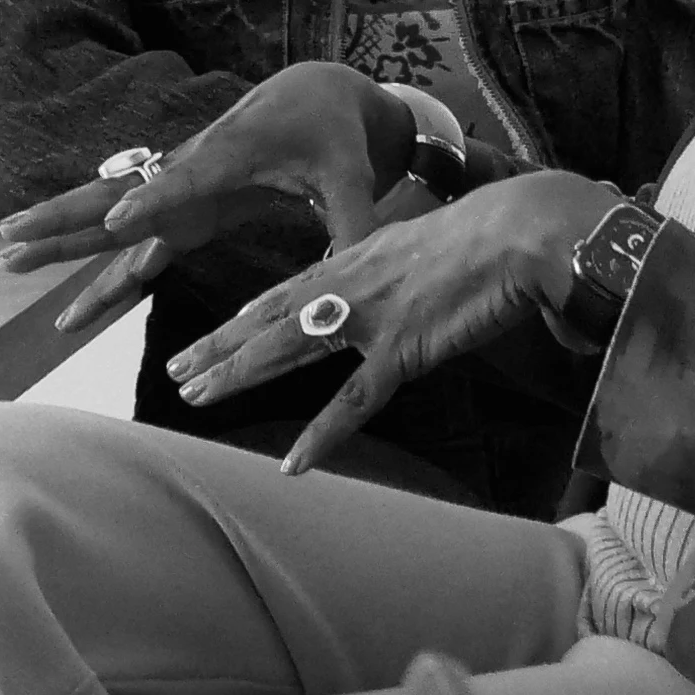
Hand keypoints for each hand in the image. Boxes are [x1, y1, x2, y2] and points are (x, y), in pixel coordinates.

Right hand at [3, 63, 393, 334]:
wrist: (317, 96)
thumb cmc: (335, 135)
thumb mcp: (351, 176)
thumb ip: (352, 222)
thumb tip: (360, 268)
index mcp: (231, 155)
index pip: (183, 181)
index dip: (150, 204)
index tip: (112, 228)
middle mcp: (191, 171)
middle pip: (115, 196)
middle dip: (64, 220)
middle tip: (12, 238)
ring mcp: (179, 193)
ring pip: (108, 219)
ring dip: (60, 239)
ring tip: (10, 259)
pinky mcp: (184, 210)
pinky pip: (134, 246)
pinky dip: (101, 273)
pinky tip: (71, 307)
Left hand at [167, 171, 609, 472]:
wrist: (519, 230)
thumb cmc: (488, 235)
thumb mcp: (425, 245)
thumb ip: (398, 270)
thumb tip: (393, 290)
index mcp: (355, 259)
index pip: (283, 293)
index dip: (243, 318)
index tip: (208, 336)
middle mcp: (349, 284)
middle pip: (268, 319)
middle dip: (219, 346)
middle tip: (175, 369)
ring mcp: (370, 317)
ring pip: (287, 349)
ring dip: (238, 374)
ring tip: (196, 397)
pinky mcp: (402, 349)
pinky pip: (353, 400)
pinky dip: (323, 434)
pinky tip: (294, 463)